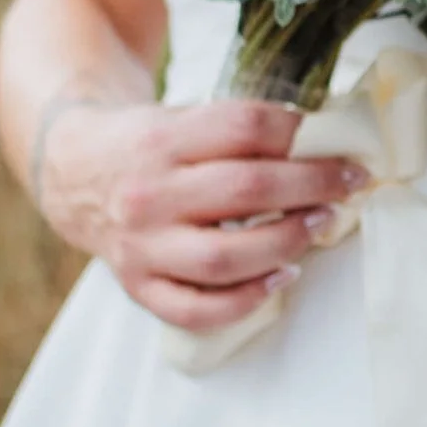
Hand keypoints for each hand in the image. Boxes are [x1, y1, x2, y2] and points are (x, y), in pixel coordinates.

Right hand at [36, 96, 365, 331]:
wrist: (77, 174)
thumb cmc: (154, 144)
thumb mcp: (186, 117)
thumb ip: (241, 129)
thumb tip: (325, 141)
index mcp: (164, 139)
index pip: (244, 128)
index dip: (301, 133)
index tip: (339, 142)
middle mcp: (149, 195)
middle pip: (244, 191)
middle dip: (311, 186)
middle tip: (348, 184)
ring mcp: (141, 246)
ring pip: (224, 258)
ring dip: (286, 242)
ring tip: (321, 224)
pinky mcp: (137, 287)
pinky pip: (195, 310)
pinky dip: (245, 301)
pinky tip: (282, 277)